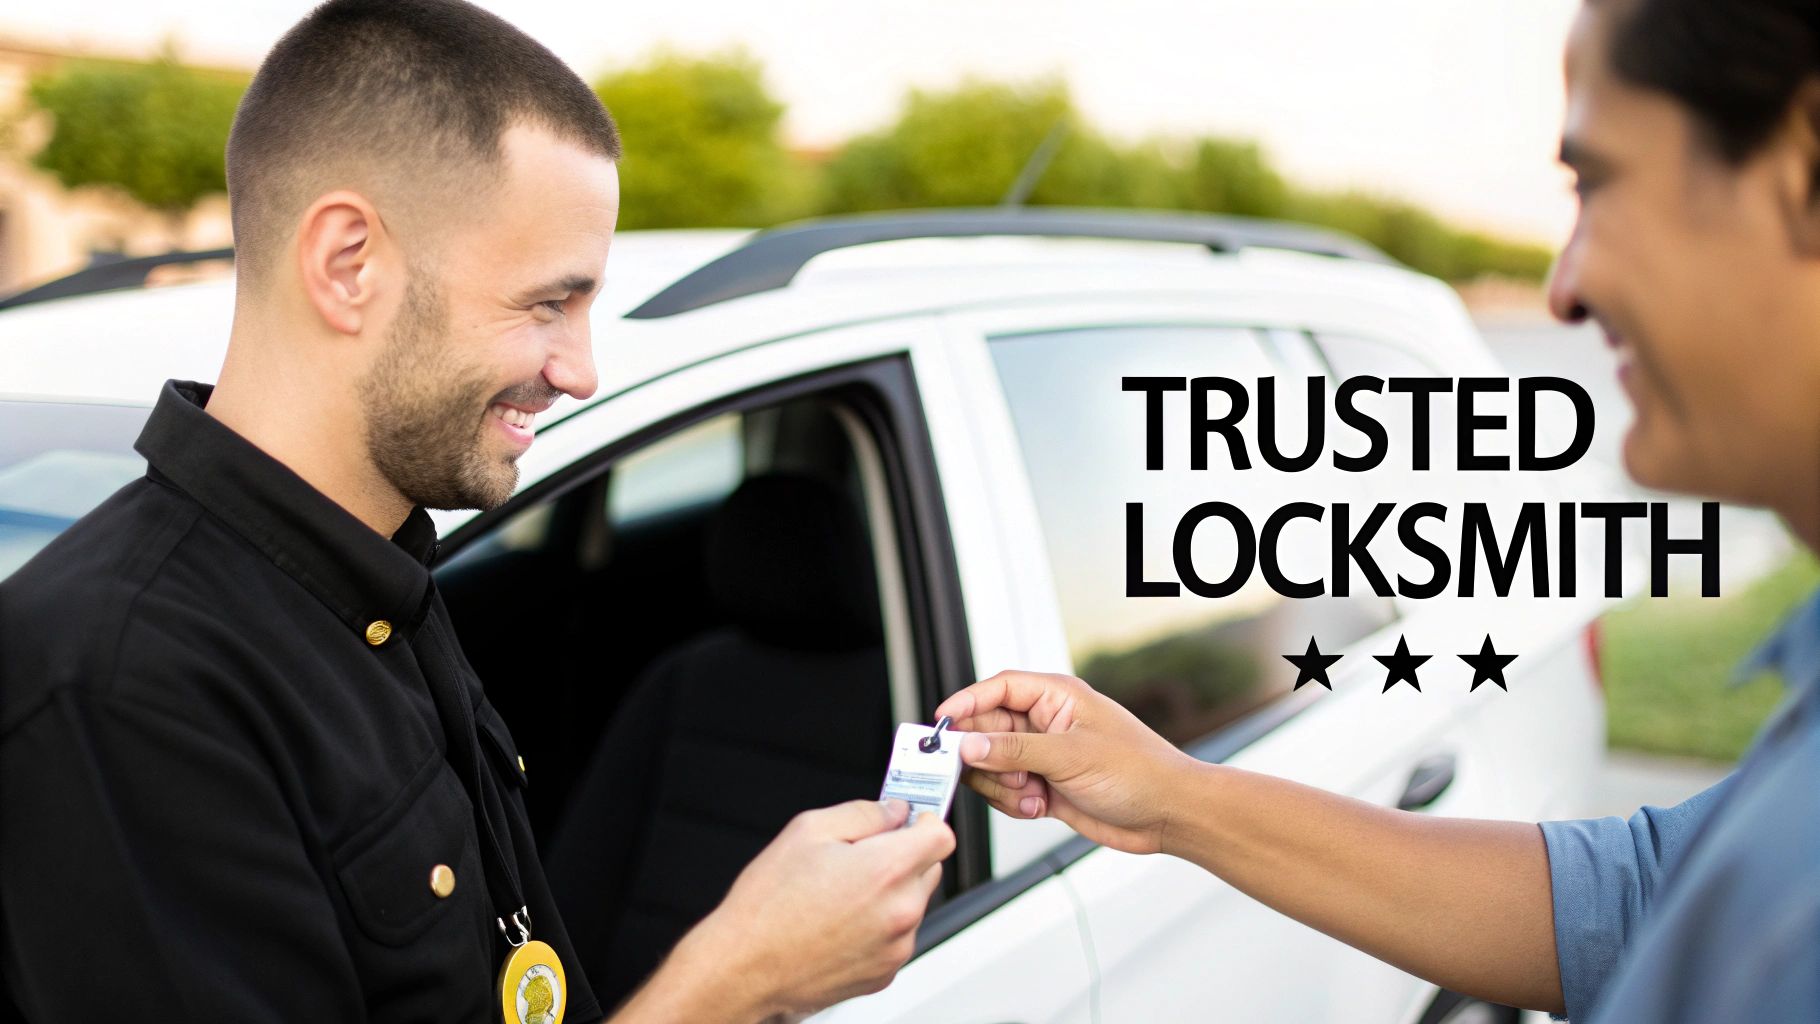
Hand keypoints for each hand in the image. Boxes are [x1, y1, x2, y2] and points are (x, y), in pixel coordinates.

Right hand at [684, 799, 953, 1017]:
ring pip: (912, 903)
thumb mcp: (808, 831)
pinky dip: (878, 925)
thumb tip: (892, 810)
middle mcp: (900, 912)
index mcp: (886, 870)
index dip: (925, 821)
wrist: (745, 968)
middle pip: (930, 869)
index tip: (909, 820)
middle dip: (903, 856)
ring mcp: (895, 947)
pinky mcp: (885, 972)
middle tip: (860, 857)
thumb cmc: (768, 907)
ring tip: (840, 894)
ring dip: (890, 893)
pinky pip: (897, 936)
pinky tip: (840, 921)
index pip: (941, 835)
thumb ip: (863, 813)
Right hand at [935, 670, 1195, 853]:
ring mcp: (1044, 755)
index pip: (997, 688)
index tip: (941, 725)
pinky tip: (1039, 806)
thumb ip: (1014, 750)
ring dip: (1001, 784)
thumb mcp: (1071, 756)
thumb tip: (968, 745)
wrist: (1169, 814)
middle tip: (990, 772)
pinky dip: (1013, 802)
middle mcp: (1046, 723)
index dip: (965, 703)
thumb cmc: (1140, 771)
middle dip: (983, 755)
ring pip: (991, 764)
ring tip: (1028, 793)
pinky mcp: (1045, 786)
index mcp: (1056, 697)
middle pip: (986, 729)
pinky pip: (1006, 791)